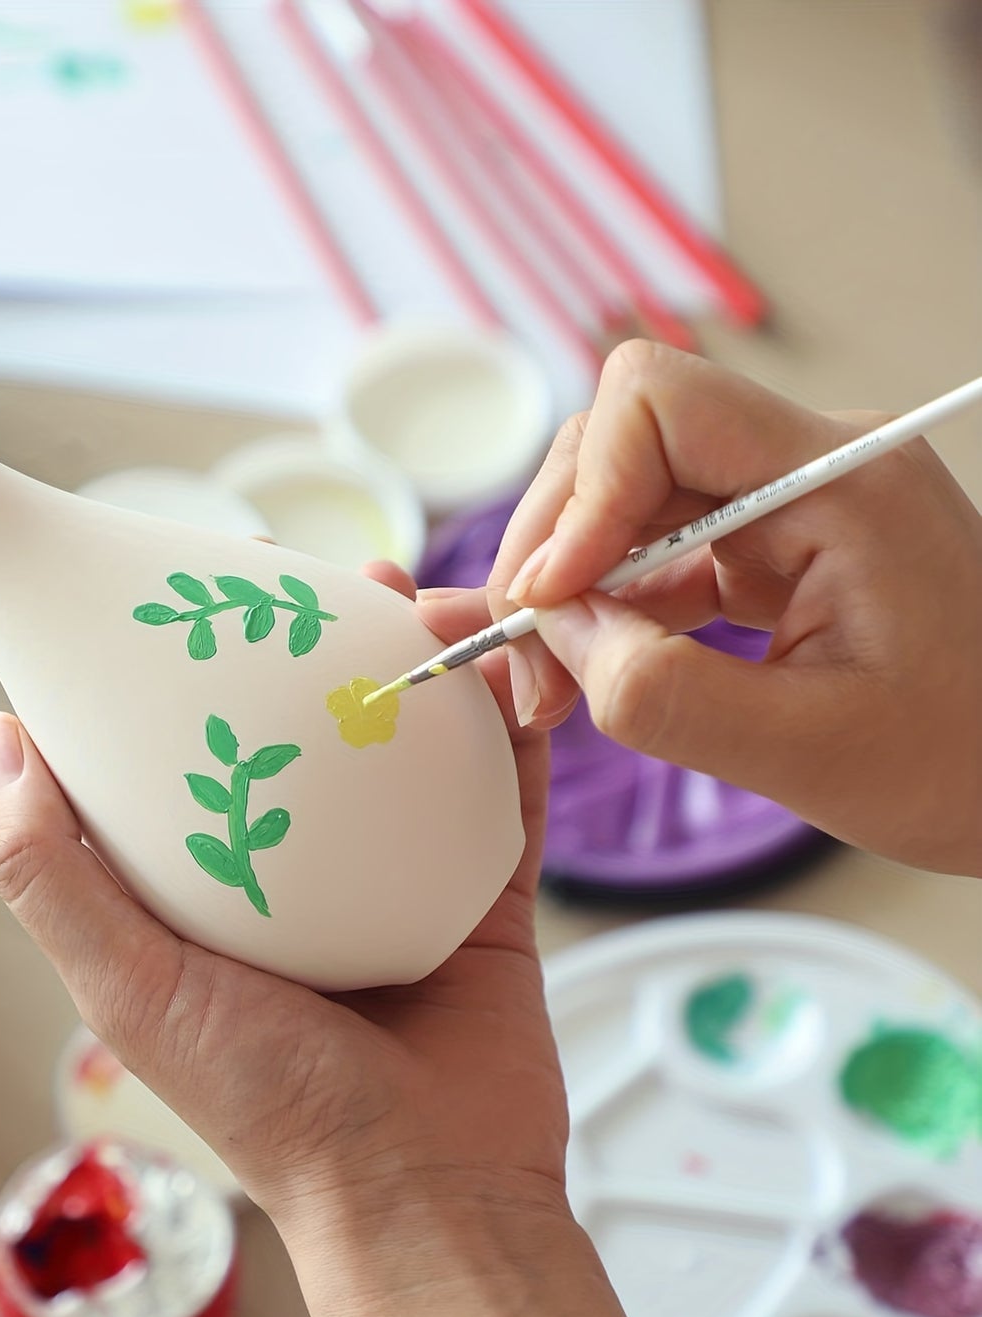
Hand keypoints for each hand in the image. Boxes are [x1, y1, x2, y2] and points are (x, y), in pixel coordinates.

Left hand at [0, 568, 698, 1316]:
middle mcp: (302, 870)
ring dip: (424, 664)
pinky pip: (503, 796)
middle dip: (327, 639)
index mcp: (216, 883)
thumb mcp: (129, 985)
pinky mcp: (480, 895)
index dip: (201, 658)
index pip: (196, 742)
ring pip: (412, 744)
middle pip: (312, 724)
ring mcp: (399, 877)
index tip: (209, 583)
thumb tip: (0, 736)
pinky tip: (509, 670)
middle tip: (339, 576)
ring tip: (430, 602)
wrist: (428, 1197)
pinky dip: (510, 733)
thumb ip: (52, 872)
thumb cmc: (268, 1105)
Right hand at [494, 341, 981, 876]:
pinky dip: (605, 604)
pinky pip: (657, 548)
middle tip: (527, 656)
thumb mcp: (805, 753)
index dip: (581, 495)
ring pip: (625, 498)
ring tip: (543, 676)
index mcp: (840, 483)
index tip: (549, 599)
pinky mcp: (772, 547)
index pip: (658, 404)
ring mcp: (787, 503)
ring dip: (569, 582)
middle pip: (621, 443)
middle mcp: (809, 467)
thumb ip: (659, 692)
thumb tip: (551, 635)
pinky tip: (582, 661)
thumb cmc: (966, 763)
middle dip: (554, 546)